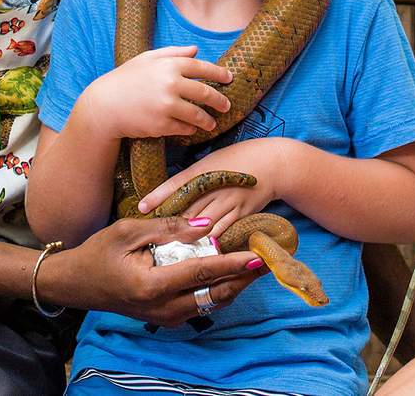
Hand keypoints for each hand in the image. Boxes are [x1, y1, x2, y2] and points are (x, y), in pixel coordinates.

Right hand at [39, 215, 267, 324]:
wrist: (76, 283)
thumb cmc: (99, 252)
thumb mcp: (130, 230)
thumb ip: (170, 228)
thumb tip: (207, 224)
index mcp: (152, 284)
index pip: (203, 273)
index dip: (234, 262)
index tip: (259, 254)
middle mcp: (162, 307)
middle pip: (215, 294)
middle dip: (244, 277)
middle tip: (268, 258)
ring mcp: (165, 317)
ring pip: (211, 303)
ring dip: (235, 285)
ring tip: (256, 264)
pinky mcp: (166, 318)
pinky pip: (201, 306)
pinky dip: (219, 290)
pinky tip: (231, 273)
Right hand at [82, 45, 232, 139]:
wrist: (104, 105)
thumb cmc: (125, 79)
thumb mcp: (147, 59)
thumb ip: (172, 52)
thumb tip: (195, 49)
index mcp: (169, 65)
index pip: (202, 68)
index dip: (219, 73)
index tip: (229, 78)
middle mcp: (171, 84)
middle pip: (206, 93)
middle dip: (220, 101)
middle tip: (226, 105)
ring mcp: (167, 105)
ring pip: (198, 114)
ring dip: (208, 120)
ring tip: (212, 123)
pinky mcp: (162, 124)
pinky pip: (184, 128)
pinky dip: (190, 129)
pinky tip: (192, 129)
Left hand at [138, 138, 291, 239]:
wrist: (274, 163)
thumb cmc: (239, 159)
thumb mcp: (212, 161)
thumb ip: (191, 178)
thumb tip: (167, 195)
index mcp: (206, 170)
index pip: (177, 183)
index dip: (158, 195)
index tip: (140, 208)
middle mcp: (215, 186)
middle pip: (187, 207)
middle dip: (168, 222)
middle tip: (148, 237)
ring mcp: (229, 201)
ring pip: (202, 222)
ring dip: (185, 236)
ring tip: (167, 250)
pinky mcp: (241, 214)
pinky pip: (222, 231)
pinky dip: (208, 242)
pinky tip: (197, 253)